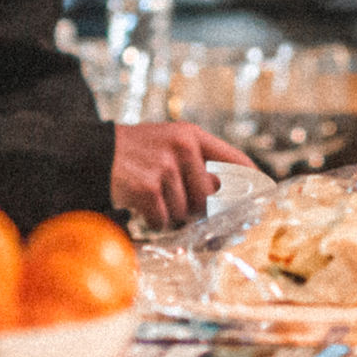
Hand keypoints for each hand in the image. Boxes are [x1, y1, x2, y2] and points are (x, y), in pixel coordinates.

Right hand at [111, 121, 256, 230]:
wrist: (91, 152)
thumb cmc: (136, 153)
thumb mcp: (169, 143)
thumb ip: (198, 164)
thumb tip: (229, 197)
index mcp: (192, 136)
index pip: (235, 160)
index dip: (252, 182)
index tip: (264, 195)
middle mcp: (182, 147)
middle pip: (209, 197)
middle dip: (195, 208)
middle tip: (177, 203)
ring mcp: (164, 166)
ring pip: (184, 212)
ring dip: (170, 214)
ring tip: (152, 198)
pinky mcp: (147, 187)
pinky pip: (163, 219)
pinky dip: (153, 220)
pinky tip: (141, 206)